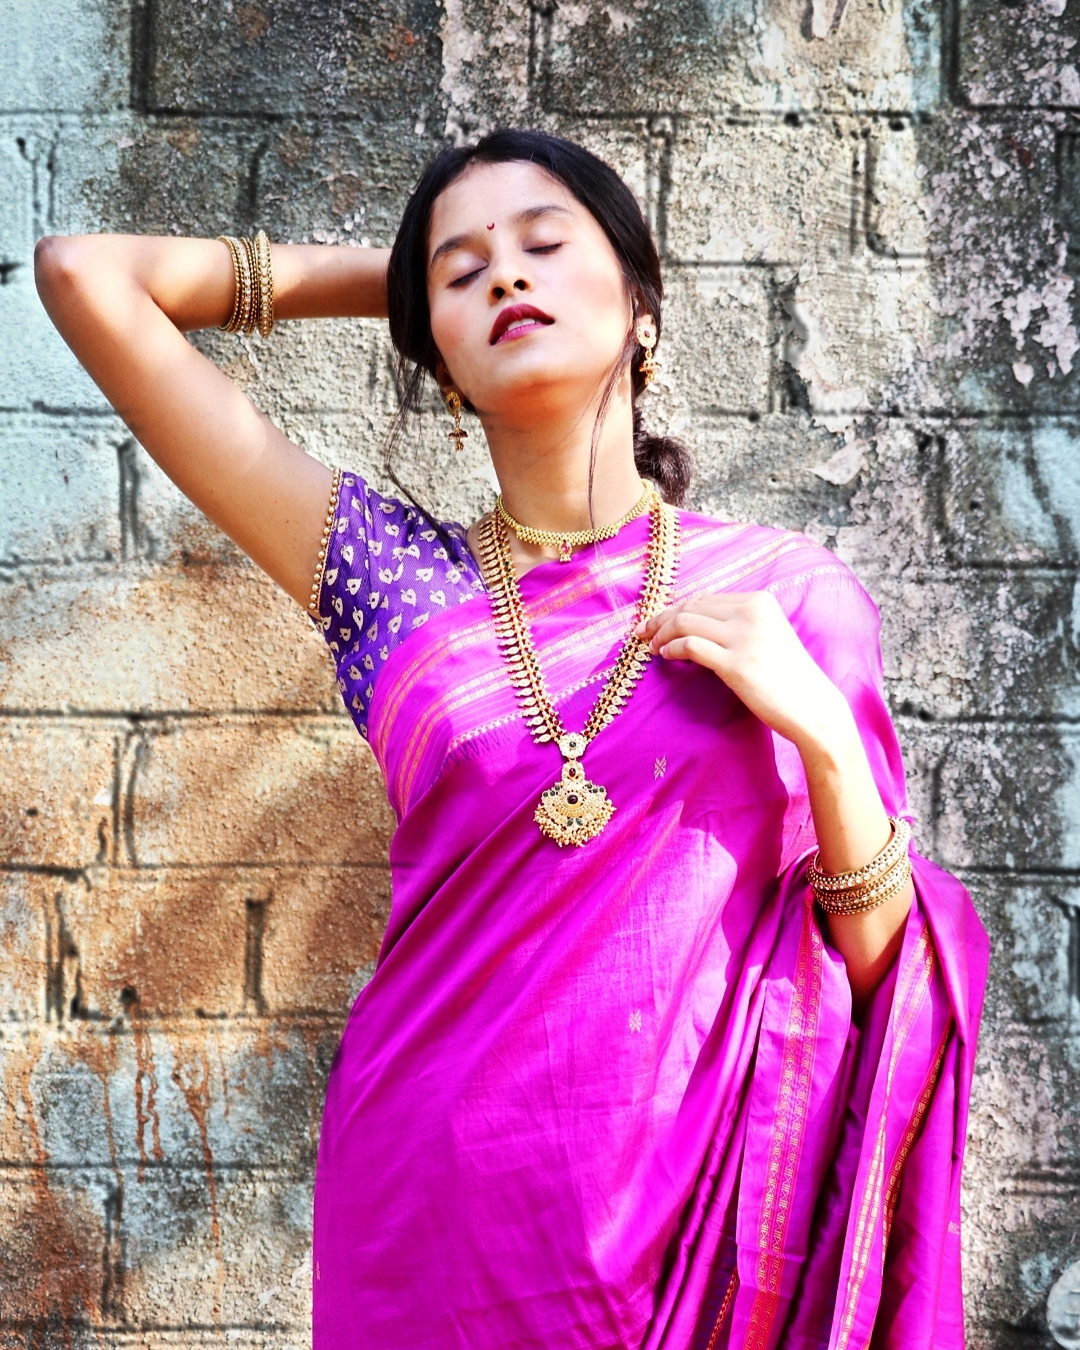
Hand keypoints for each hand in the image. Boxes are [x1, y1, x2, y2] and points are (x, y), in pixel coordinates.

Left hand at [635, 592, 851, 754]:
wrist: (812, 707)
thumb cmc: (787, 677)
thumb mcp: (766, 636)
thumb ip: (737, 624)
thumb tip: (692, 623)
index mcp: (760, 601)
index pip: (704, 599)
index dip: (676, 609)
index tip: (658, 622)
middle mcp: (752, 612)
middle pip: (691, 606)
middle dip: (661, 619)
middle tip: (644, 634)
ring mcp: (744, 636)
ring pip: (685, 622)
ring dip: (662, 634)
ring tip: (654, 648)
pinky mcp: (735, 663)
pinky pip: (689, 646)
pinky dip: (672, 649)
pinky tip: (667, 657)